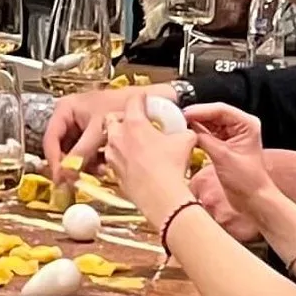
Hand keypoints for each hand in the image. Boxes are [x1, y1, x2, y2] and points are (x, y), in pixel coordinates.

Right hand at [43, 85, 128, 179]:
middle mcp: (69, 118)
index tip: (59, 178)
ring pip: (74, 153)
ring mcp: (80, 128)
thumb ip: (81, 153)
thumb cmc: (122, 106)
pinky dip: (93, 162)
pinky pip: (86, 154)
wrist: (146, 104)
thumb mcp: (98, 131)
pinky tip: (104, 166)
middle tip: (75, 180)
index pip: (50, 139)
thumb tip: (66, 173)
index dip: (54, 160)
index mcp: (65, 109)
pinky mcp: (92, 137)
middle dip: (71, 164)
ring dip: (84, 165)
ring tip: (98, 169)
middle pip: (61, 148)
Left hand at [102, 102, 196, 234]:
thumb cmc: (169, 168)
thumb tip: (187, 132)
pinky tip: (133, 162)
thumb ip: (184, 132)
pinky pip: (112, 159)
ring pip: (109, 139)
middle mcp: (119, 136)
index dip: (140, 98)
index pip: (133, 101)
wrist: (161, 197)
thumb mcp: (185, 141)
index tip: (143, 99)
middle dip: (121, 118)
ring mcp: (113, 155)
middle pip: (112, 118)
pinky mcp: (113, 171)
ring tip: (134, 143)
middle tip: (135, 122)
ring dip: (119, 139)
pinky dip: (120, 158)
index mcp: (134, 124)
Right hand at [181, 103, 275, 224]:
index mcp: (247, 124)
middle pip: (214, 114)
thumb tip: (187, 127)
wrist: (253, 199)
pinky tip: (187, 135)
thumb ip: (204, 139)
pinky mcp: (225, 145)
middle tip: (178, 119)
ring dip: (195, 124)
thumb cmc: (247, 181)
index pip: (220, 110)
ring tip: (179, 126)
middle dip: (196, 116)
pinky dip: (198, 134)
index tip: (184, 113)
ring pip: (210, 123)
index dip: (200, 110)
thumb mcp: (222, 156)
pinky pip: (209, 134)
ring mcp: (233, 136)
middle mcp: (241, 127)